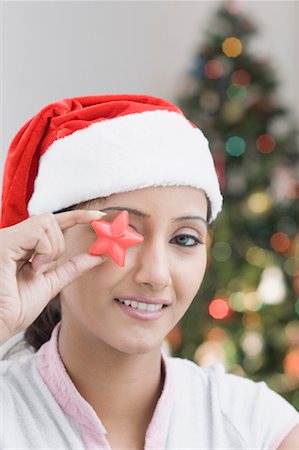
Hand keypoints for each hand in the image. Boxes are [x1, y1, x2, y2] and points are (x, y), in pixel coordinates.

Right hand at [0, 210, 106, 344]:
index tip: (99, 216)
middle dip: (60, 242)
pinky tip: (31, 267)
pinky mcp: (5, 242)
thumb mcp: (52, 283)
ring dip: (51, 249)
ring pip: (46, 221)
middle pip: (51, 219)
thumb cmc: (15, 309)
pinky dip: (44, 251)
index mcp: (23, 246)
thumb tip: (98, 255)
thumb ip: (73, 267)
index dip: (77, 216)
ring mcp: (8, 238)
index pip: (52, 222)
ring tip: (35, 269)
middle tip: (48, 266)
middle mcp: (14, 237)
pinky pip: (37, 231)